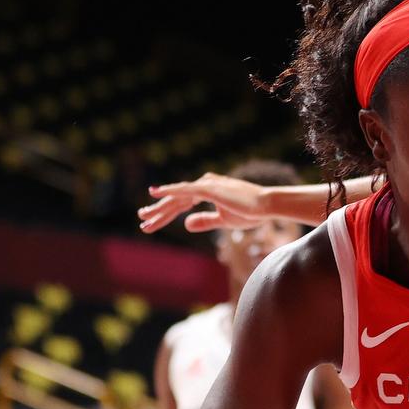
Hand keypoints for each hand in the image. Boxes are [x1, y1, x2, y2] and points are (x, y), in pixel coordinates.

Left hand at [138, 173, 269, 233]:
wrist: (266, 205)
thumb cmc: (250, 212)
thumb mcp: (223, 220)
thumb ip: (204, 221)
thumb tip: (185, 224)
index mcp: (207, 191)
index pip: (182, 203)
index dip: (166, 213)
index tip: (152, 221)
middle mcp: (204, 184)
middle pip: (176, 200)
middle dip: (158, 210)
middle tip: (142, 219)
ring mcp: (206, 185)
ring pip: (177, 197)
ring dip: (160, 207)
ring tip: (143, 216)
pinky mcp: (208, 188)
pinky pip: (184, 190)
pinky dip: (169, 191)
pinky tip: (155, 193)